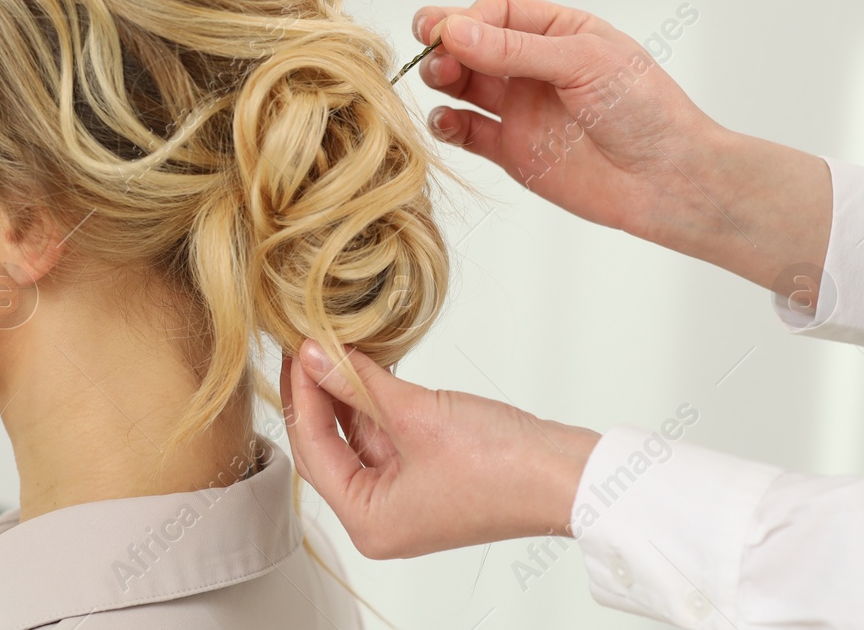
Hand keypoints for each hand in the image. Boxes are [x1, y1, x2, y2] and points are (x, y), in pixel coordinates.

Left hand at [280, 340, 597, 558]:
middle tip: (304, 343)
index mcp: (368, 521)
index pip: (313, 449)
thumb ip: (356, 383)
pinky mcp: (426, 475)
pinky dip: (374, 400)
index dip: (301, 394)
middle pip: (328, 446)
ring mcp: (405, 496)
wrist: (567, 474)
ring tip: (329, 343)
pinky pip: (385, 434)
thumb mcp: (415, 415)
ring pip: (356, 436)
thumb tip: (313, 356)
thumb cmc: (502, 465)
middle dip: (317, 392)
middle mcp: (380, 516)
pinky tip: (362, 362)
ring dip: (345, 391)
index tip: (296, 348)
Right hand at [413, 0, 719, 240]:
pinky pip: (468, 132)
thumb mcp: (582, 62)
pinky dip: (447, 124)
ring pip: (464, 84)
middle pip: (471, 44)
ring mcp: (522, 109)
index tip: (448, 32)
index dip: (467, 19)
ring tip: (439, 80)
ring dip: (442, 78)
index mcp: (559, 32)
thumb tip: (454, 30)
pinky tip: (445, 120)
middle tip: (431, 54)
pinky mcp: (513, 151)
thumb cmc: (644, 109)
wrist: (668, 178)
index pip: (496, 12)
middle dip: (445, 44)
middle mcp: (535, 67)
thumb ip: (515, 49)